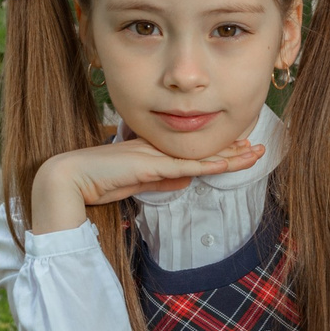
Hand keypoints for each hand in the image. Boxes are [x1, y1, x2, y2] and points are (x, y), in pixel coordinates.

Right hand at [29, 137, 263, 232]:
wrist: (71, 179)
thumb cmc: (100, 182)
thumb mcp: (138, 184)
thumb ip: (162, 181)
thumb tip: (187, 180)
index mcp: (155, 150)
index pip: (193, 148)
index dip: (218, 148)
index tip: (240, 147)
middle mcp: (159, 147)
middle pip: (203, 147)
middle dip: (233, 147)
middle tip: (258, 146)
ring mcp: (156, 154)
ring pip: (202, 154)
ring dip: (231, 155)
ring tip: (256, 152)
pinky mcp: (152, 165)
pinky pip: (189, 165)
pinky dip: (212, 164)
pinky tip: (231, 163)